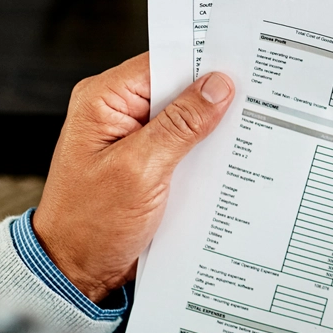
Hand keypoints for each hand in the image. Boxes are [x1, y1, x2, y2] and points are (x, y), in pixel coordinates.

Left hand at [33, 54, 234, 302]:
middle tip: (255, 100)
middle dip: (214, 96)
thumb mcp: (140, 170)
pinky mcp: (149, 161)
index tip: (243, 66)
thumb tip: (217, 86)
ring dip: (213, 128)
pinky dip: (206, 150)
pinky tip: (228, 158)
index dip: (203, 62)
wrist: (77, 270)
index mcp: (103, 100)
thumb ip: (180, 125)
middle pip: (178, 87)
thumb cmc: (90, 223)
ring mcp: (134, 137)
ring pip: (186, 117)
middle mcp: (117, 112)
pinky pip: (185, 144)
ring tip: (247, 130)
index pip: (163, 62)